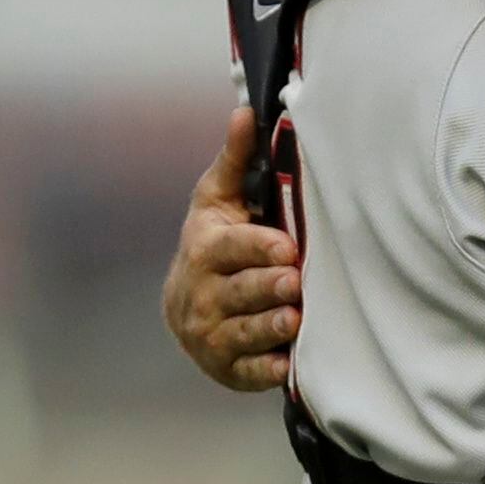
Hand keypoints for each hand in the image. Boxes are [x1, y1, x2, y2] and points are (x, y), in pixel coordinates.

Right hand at [164, 108, 298, 393]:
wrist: (190, 307)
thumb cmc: (217, 243)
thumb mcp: (220, 201)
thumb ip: (238, 162)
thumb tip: (247, 111)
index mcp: (205, 249)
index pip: (229, 249)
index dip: (256, 248)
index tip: (286, 247)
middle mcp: (203, 295)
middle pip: (238, 292)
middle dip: (265, 287)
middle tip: (293, 281)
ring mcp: (213, 334)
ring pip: (243, 332)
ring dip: (269, 328)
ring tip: (294, 320)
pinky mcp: (229, 368)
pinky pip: (248, 372)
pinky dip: (267, 370)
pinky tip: (288, 367)